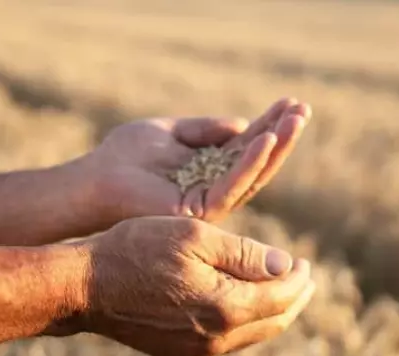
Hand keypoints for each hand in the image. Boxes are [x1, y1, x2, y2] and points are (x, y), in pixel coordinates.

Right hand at [70, 216, 315, 355]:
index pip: (281, 297)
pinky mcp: (180, 351)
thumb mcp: (195, 236)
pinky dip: (245, 320)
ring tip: (280, 289)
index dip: (299, 278)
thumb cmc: (137, 249)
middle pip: (273, 322)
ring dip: (271, 311)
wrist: (86, 286)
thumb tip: (286, 265)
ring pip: (252, 334)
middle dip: (294, 299)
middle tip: (304, 277)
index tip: (305, 261)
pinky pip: (227, 340)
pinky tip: (242, 302)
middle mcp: (216, 338)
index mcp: (225, 307)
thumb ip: (245, 253)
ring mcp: (197, 350)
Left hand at [85, 98, 311, 223]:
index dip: (270, 125)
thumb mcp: (171, 131)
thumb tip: (242, 124)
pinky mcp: (200, 211)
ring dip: (276, 146)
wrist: (95, 179)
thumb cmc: (125, 155)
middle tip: (304, 110)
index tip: (291, 102)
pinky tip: (265, 139)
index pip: (247, 146)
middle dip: (282, 136)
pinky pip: (232, 185)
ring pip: (253, 175)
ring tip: (295, 120)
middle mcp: (215, 189)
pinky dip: (250, 162)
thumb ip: (205, 128)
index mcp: (209, 169)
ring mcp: (210, 203)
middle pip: (258, 162)